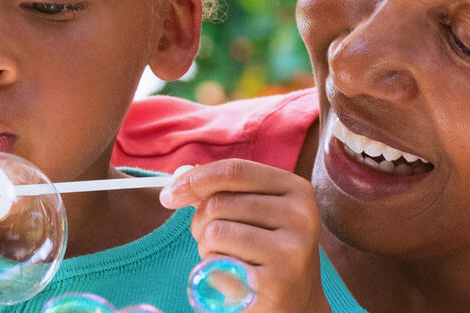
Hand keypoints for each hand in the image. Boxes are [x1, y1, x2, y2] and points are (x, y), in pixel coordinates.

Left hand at [163, 159, 330, 312]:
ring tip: (228, 259)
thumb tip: (179, 178)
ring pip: (214, 232)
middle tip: (214, 241)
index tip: (169, 194)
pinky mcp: (274, 282)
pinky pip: (217, 265)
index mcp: (297, 190)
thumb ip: (224, 190)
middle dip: (201, 222)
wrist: (296, 302)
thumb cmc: (267, 251)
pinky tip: (234, 277)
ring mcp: (290, 251)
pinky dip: (214, 271)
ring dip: (207, 248)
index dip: (195, 179)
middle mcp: (300, 217)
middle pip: (218, 203)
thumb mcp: (259, 213)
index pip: (235, 170)